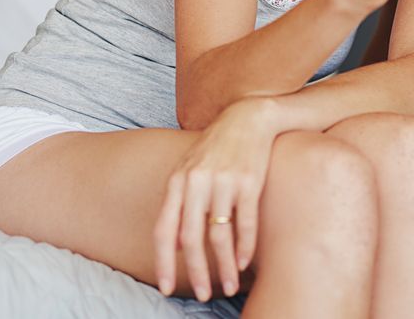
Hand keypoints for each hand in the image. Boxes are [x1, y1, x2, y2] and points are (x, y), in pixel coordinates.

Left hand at [152, 99, 278, 299]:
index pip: (164, 230)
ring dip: (224, 267)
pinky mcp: (250, 181)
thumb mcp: (190, 169)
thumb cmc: (217, 148)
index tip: (166, 289)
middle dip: (197, 272)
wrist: (248, 117)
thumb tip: (178, 245)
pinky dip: (245, 247)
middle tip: (202, 294)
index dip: (164, 263)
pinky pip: (245, 222)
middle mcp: (197, 182)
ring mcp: (224, 181)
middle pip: (191, 238)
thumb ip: (181, 203)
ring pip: (219, 235)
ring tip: (229, 287)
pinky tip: (245, 262)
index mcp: (178, 181)